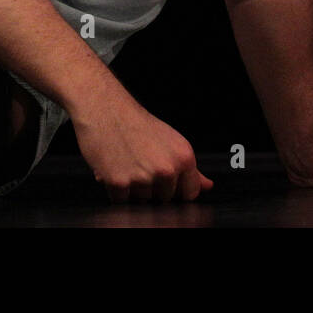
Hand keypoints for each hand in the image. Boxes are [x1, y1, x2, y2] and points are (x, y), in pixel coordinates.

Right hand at [72, 94, 214, 202]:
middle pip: (165, 199)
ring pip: (142, 202)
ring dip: (133, 189)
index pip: (190, 194)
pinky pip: (121, 202)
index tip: (168, 180)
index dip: (177, 189)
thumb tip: (207, 186)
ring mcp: (143, 178)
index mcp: (183, 158)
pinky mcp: (119, 184)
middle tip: (142, 164)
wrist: (105, 110)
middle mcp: (166, 169)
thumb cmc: (137, 124)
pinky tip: (116, 168)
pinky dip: (116, 190)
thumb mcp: (172, 142)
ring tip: (128, 163)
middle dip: (153, 188)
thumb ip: (191, 169)